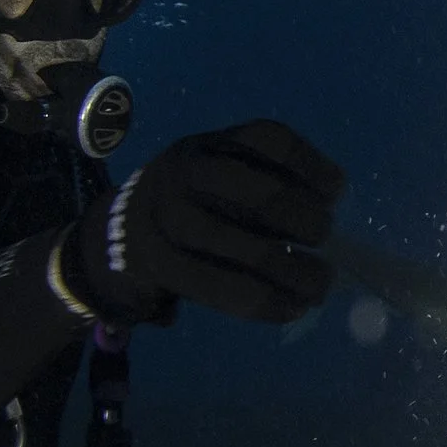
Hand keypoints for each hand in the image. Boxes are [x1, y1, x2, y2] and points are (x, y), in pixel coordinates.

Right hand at [64, 121, 343, 325]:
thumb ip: (259, 180)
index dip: (310, 164)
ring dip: (300, 272)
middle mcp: (185, 174)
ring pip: (252, 250)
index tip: (338, 190)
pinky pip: (230, 290)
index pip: (267, 140)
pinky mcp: (164, 268)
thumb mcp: (212, 174)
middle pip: (264, 195)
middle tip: (324, 237)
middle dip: (308, 220)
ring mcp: (170, 222)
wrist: (108, 240)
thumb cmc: (186, 207)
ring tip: (321, 283)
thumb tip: (327, 208)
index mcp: (206, 146)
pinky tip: (294, 307)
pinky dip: (272, 302)